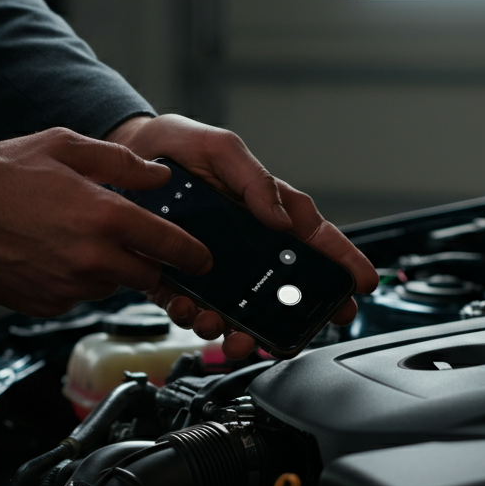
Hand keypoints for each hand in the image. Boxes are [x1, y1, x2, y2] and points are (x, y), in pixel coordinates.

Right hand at [0, 128, 210, 315]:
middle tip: (147, 250)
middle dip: (154, 265)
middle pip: (149, 276)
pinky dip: (77, 282)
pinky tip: (54, 255)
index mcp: (103, 217)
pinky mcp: (46, 305)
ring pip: (112, 287)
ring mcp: (67, 287)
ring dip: (112, 271)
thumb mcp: (65, 147)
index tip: (204, 260)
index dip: (194, 255)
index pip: (170, 246)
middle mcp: (91, 258)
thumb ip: (121, 162)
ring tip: (82, 241)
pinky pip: (78, 298)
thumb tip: (158, 175)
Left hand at [106, 114, 378, 358]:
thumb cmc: (175, 148)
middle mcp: (247, 247)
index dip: (345, 263)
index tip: (362, 284)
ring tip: (232, 333)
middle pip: (282, 293)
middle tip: (288, 337)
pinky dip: (196, 320)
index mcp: (268, 213)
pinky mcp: (181, 280)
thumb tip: (280, 220)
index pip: (317, 241)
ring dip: (240, 331)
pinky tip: (192, 313)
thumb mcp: (220, 149)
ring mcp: (215, 267)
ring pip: (240, 312)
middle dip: (289, 322)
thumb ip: (254, 180)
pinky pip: (196, 310)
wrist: (121, 161)